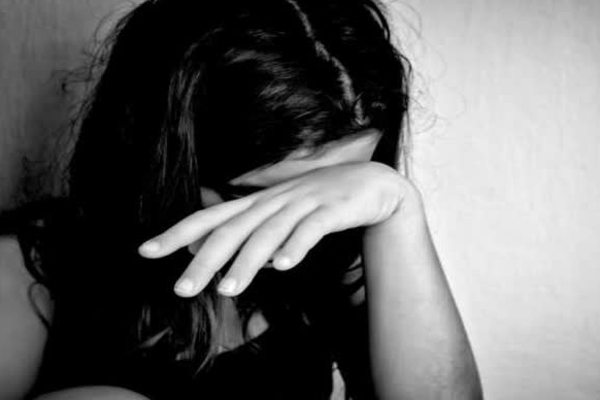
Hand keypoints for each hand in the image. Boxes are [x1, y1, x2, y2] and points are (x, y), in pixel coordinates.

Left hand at [138, 161, 420, 296]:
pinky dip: (295, 247)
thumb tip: (206, 251)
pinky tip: (284, 266)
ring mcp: (302, 204)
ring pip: (267, 233)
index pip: (210, 218)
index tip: (146, 251)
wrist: (371, 182)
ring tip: (227, 289)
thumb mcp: (276, 214)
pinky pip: (310, 230)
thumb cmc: (318, 201)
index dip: (177, 233)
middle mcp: (273, 202)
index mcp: (257, 204)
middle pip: (233, 230)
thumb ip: (244, 231)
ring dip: (246, 262)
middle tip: (181, 289)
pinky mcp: (331, 211)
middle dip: (204, 260)